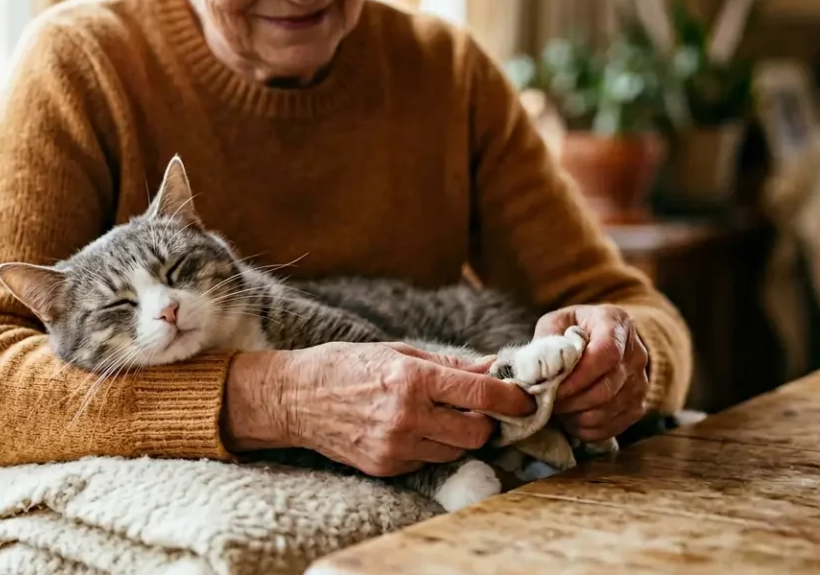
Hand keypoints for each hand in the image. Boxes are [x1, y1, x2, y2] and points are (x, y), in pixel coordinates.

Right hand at [221, 343, 533, 476]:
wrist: (294, 398)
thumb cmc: (346, 366)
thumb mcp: (399, 352)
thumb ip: (449, 365)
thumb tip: (493, 369)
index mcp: (412, 379)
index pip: (481, 396)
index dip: (512, 399)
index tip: (525, 399)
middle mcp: (407, 417)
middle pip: (477, 433)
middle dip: (487, 422)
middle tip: (482, 409)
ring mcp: (395, 446)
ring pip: (456, 451)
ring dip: (460, 436)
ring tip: (443, 416)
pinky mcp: (386, 467)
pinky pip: (429, 461)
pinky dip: (432, 447)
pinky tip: (415, 429)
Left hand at [534, 305, 649, 442]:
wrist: (598, 342)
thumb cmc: (570, 331)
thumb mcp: (554, 324)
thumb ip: (546, 343)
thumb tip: (536, 374)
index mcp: (616, 323)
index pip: (606, 353)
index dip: (578, 377)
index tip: (553, 388)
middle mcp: (636, 353)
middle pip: (606, 388)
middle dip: (571, 400)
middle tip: (547, 402)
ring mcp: (641, 382)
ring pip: (606, 411)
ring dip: (575, 415)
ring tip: (557, 407)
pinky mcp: (637, 407)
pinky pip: (610, 427)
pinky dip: (585, 428)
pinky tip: (570, 416)